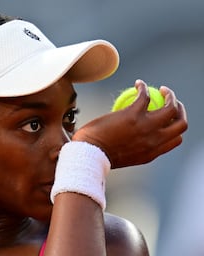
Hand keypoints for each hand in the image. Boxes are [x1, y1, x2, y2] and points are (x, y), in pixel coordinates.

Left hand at [72, 79, 187, 168]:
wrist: (89, 153)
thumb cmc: (98, 155)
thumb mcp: (125, 157)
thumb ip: (136, 148)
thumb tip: (136, 138)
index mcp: (152, 153)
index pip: (175, 139)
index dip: (175, 127)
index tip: (168, 119)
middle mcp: (154, 140)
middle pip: (181, 123)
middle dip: (180, 109)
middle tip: (171, 101)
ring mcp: (146, 127)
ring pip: (171, 107)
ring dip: (170, 95)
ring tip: (162, 90)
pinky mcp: (134, 115)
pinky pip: (145, 96)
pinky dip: (143, 87)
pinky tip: (138, 84)